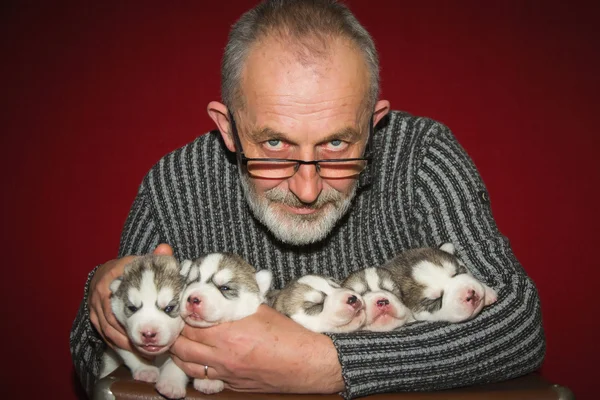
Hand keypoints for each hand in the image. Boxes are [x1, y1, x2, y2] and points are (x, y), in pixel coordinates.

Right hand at [88, 244, 173, 351]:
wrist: (103, 273)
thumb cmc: (125, 269)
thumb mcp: (137, 261)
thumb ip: (153, 257)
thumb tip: (166, 249)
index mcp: (112, 278)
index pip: (124, 296)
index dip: (137, 312)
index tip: (153, 323)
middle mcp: (100, 295)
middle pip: (115, 319)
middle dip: (133, 335)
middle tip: (151, 345)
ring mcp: (95, 308)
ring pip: (109, 331)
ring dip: (126, 343)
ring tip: (145, 352)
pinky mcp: (93, 318)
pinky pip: (105, 335)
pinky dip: (118, 344)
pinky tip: (133, 351)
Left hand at [170, 305, 344, 393]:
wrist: (308, 363)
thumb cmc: (289, 335)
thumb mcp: (261, 310)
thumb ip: (237, 303)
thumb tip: (222, 292)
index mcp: (228, 334)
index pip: (189, 324)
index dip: (181, 316)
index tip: (179, 308)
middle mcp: (223, 356)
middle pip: (183, 347)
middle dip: (174, 335)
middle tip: (172, 325)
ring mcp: (226, 374)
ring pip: (188, 367)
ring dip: (180, 354)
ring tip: (178, 342)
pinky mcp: (233, 385)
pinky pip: (205, 379)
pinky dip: (196, 369)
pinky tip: (197, 361)